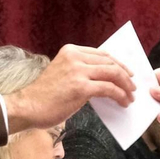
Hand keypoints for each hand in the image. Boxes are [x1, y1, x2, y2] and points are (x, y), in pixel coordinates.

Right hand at [4, 45, 133, 131]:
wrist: (26, 107)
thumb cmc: (42, 96)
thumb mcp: (61, 73)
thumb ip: (79, 70)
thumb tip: (102, 78)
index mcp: (70, 51)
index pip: (102, 54)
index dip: (118, 63)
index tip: (127, 73)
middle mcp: (75, 57)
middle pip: (110, 62)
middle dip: (125, 75)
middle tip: (133, 86)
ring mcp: (78, 71)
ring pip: (113, 74)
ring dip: (126, 86)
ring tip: (130, 96)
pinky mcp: (81, 87)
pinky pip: (109, 89)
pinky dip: (120, 95)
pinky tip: (123, 102)